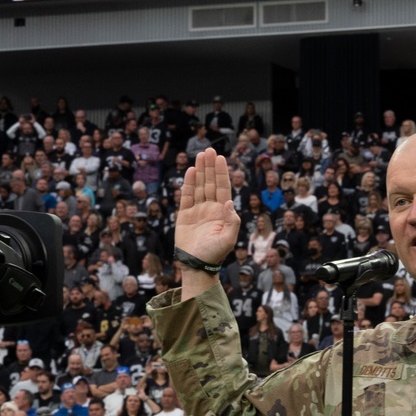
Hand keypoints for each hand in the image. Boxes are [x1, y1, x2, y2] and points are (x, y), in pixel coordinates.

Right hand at [176, 148, 241, 266]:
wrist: (196, 265)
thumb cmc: (214, 254)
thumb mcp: (228, 239)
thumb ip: (231, 222)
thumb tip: (229, 202)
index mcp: (222, 212)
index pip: (223, 188)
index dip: (222, 173)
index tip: (220, 158)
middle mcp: (211, 208)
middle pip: (211, 183)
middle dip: (211, 167)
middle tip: (209, 150)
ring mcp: (197, 210)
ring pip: (199, 186)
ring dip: (200, 171)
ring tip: (201, 155)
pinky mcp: (185, 215)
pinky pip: (186, 196)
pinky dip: (188, 184)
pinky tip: (191, 171)